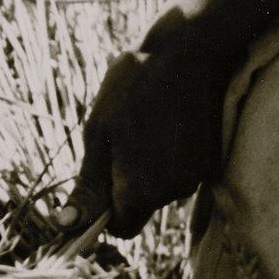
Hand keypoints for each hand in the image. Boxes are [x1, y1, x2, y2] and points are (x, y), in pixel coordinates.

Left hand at [67, 16, 225, 239]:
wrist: (190, 50)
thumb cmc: (134, 86)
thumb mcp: (98, 133)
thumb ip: (87, 186)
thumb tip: (66, 226)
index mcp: (140, 191)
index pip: (120, 228)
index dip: (105, 211)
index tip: (100, 176)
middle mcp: (173, 193)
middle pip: (141, 206)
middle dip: (127, 181)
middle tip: (121, 135)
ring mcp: (196, 177)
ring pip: (162, 187)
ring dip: (150, 165)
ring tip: (146, 120)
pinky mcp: (212, 161)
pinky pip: (183, 171)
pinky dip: (172, 154)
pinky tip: (168, 120)